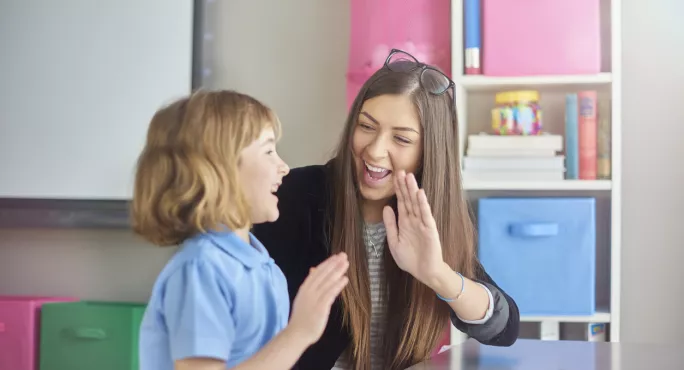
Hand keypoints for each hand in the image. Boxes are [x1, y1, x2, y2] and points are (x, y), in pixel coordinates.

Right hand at [286, 253, 348, 345]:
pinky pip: (330, 293)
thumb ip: (310, 284)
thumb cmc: (302, 317)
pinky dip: (337, 285)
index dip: (327, 263)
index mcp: (304, 288)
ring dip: (337, 271)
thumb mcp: (303, 297)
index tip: (335, 257)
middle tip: (343, 255)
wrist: (297, 333)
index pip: (317, 272)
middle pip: (323, 274)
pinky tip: (344, 279)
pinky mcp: (320, 307)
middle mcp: (309, 291)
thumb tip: (313, 269)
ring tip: (346, 264)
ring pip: (327, 282)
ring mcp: (314, 299)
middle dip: (334, 264)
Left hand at [383, 170, 444, 284]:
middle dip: (404, 185)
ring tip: (409, 177)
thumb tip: (386, 207)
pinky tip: (420, 194)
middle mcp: (414, 220)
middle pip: (408, 199)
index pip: (401, 202)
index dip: (398, 190)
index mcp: (405, 222)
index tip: (394, 176)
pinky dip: (423, 204)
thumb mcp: (394, 241)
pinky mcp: (430, 230)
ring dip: (413, 190)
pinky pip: (426, 215)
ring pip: (416, 203)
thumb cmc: (410, 259)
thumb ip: (390, 224)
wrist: (424, 273)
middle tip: (400, 170)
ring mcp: (422, 223)